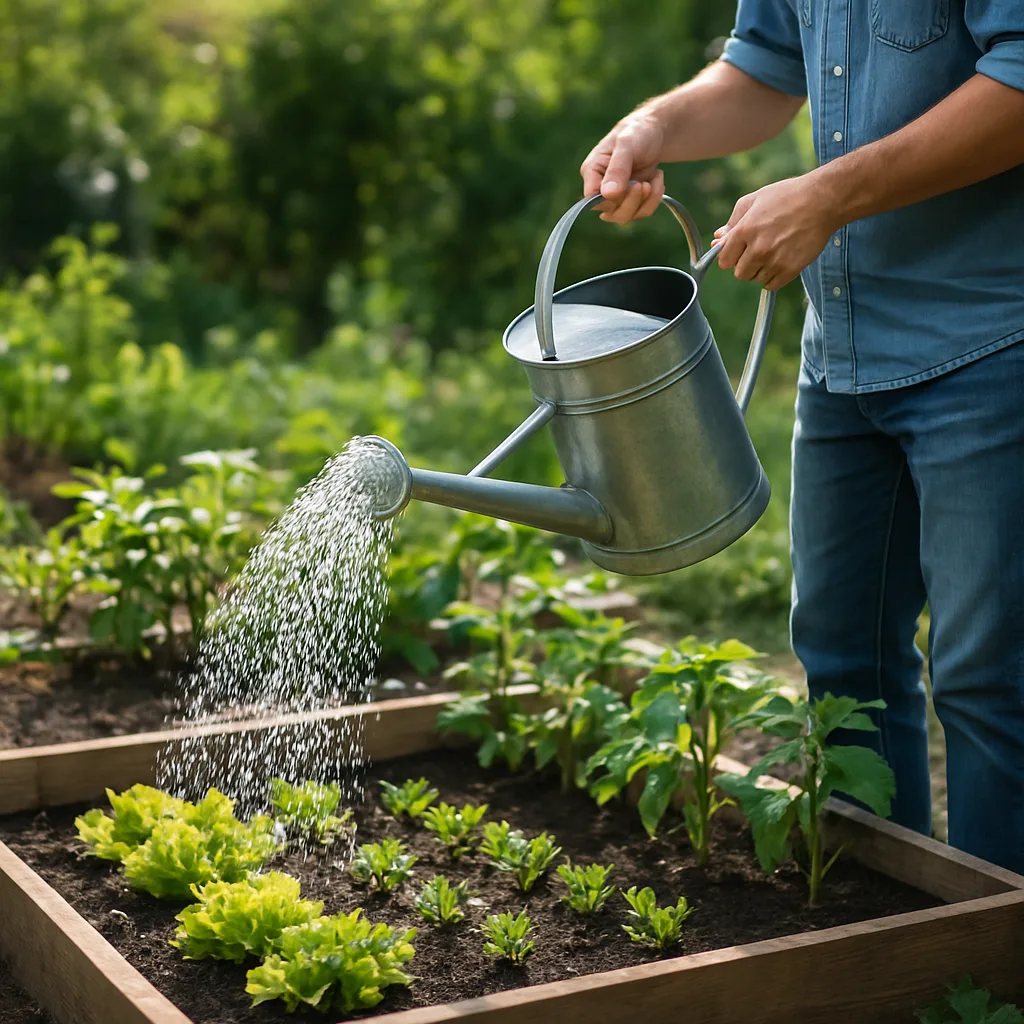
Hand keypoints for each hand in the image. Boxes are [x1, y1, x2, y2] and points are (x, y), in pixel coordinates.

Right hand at [580, 113, 665, 223]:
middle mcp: (600, 188)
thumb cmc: (636, 133)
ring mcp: (616, 197)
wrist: (654, 132)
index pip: (593, 200)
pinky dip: (654, 198)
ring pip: (626, 216)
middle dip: (632, 201)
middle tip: (645, 184)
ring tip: (656, 176)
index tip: (632, 184)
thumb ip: (617, 169)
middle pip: (610, 213)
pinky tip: (657, 179)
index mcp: (591, 172)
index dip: (612, 200)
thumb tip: (607, 195)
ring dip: (646, 200)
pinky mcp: (631, 201)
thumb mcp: (627, 145)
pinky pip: (641, 212)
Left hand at [713, 173, 839, 289]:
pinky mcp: (790, 270)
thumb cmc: (787, 197)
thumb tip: (718, 239)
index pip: (724, 260)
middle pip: (739, 273)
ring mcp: (774, 261)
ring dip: (760, 270)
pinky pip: (771, 285)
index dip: (730, 256)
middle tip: (758, 250)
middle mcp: (757, 249)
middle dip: (745, 264)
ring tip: (773, 251)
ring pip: (755, 279)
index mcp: (744, 231)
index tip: (739, 251)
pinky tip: (780, 261)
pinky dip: (773, 277)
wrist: (822, 201)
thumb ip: (733, 222)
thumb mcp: (754, 200)